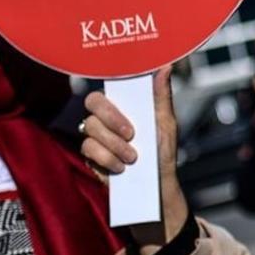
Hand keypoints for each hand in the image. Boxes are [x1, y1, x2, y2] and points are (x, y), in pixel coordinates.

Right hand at [81, 67, 190, 254]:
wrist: (156, 187)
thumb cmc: (162, 153)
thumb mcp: (166, 124)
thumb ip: (162, 96)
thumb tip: (166, 67)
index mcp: (124, 106)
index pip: (108, 87)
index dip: (112, 87)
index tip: (126, 102)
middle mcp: (106, 118)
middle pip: (93, 102)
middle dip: (112, 118)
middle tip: (132, 134)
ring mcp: (95, 136)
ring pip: (90, 127)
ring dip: (114, 144)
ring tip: (132, 157)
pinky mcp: (90, 156)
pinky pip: (88, 149)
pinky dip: (107, 158)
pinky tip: (121, 168)